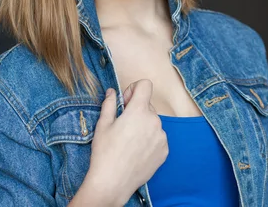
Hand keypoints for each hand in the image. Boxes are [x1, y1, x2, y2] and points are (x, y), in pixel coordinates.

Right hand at [84, 79, 167, 205]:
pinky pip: (158, 138)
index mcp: (139, 111)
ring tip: (129, 143)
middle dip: (136, 111)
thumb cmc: (105, 153)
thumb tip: (112, 92)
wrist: (113, 182)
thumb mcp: (103, 125)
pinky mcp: (165, 150)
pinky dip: (149, 141)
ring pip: (153, 123)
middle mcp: (155, 121)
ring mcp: (162, 136)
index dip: (134, 90)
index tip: (125, 102)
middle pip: (148, 106)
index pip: (145, 85)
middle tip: (123, 127)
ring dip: (143, 126)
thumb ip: (110, 104)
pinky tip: (136, 152)